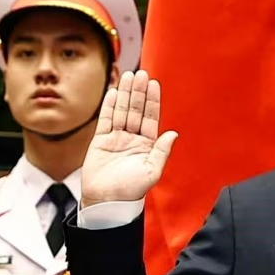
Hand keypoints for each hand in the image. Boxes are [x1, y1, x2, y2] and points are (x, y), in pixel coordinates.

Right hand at [81, 70, 177, 206]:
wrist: (107, 201)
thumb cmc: (131, 191)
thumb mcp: (152, 171)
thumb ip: (162, 151)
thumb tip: (173, 133)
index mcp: (147, 145)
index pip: (151, 118)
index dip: (152, 101)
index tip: (154, 84)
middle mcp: (133, 139)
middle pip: (136, 110)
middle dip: (138, 92)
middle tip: (140, 73)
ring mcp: (116, 138)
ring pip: (121, 111)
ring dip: (125, 94)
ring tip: (128, 76)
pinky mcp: (101, 141)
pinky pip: (106, 119)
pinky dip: (109, 105)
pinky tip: (114, 91)